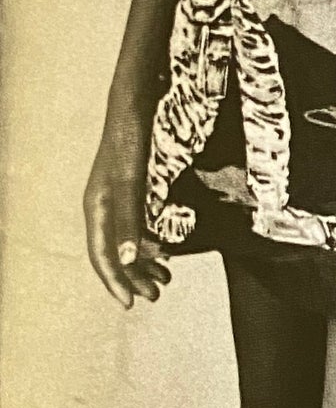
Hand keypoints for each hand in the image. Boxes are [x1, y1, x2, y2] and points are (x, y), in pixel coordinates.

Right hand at [84, 107, 169, 307]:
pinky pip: (137, 224)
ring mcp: (118, 197)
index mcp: (98, 208)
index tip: (130, 304)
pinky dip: (151, 241)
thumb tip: (127, 259)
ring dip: (145, 261)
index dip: (115, 280)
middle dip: (134, 276)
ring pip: (128, 240)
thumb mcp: (131, 182)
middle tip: (158, 294)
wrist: (136, 103)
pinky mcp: (133, 188)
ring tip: (166, 278)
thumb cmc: (130, 140)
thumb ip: (129, 220)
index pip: (103, 255)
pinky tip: (166, 250)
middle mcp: (105, 206)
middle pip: (116, 252)